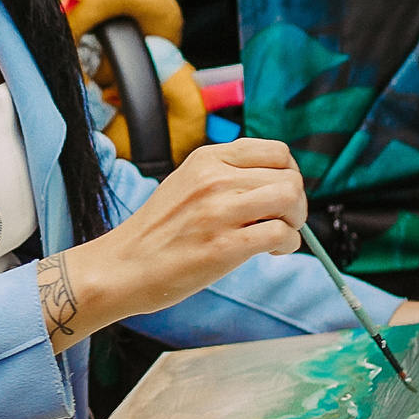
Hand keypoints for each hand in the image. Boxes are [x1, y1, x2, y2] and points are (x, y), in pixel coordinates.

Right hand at [41, 139, 308, 346]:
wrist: (121, 267)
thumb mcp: (185, 184)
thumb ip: (224, 176)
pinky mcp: (225, 245)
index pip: (277, 151)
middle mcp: (214, 178)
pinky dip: (287, 245)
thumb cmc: (155, 233)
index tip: (279, 195)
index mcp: (206, 159)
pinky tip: (270, 252)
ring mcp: (219, 211)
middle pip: (289, 177)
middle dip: (296, 203)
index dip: (289, 174)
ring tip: (277, 236)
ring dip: (295, 222)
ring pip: (290, 200)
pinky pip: (281, 234)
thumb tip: (274, 184)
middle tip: (283, 221)